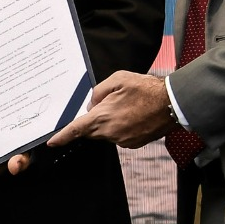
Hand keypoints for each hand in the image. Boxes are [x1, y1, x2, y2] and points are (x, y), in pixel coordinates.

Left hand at [59, 69, 175, 149]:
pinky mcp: (133, 144)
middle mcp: (110, 132)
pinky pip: (119, 136)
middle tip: (113, 104)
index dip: (62, 137)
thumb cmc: (146, 89)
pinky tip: (135, 115)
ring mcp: (122, 140)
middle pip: (92, 130)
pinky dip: (122, 127)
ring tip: (128, 107)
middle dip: (95, 119)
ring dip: (111, 122)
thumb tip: (92, 104)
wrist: (172, 103)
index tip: (52, 142)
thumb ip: (98, 92)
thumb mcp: (117, 79)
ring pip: (106, 133)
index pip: (76, 129)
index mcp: (102, 117)